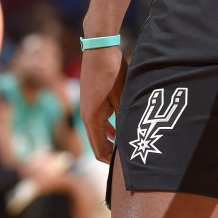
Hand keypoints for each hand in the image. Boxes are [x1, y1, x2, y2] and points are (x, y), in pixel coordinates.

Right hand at [79, 47, 126, 162]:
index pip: (99, 150)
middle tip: (128, 159)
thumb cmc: (111, 71)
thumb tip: (130, 135)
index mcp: (92, 119)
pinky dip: (107, 129)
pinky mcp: (91, 101)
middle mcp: (86, 117)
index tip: (125, 167)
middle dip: (110, 154)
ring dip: (109, 141)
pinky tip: (118, 131)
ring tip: (126, 147)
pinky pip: (98, 122)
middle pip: (97, 144)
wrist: (100, 49)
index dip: (111, 161)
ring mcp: (87, 109)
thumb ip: (124, 117)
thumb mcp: (122, 96)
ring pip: (97, 133)